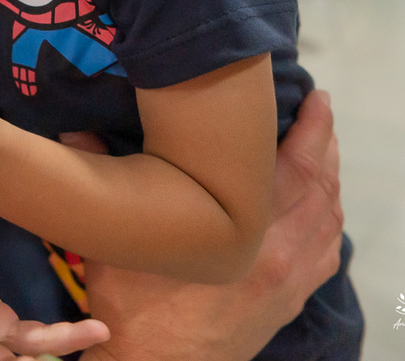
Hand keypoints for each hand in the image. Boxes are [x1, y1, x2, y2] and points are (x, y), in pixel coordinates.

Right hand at [70, 90, 342, 360]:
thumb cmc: (134, 310)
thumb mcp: (114, 244)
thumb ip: (103, 180)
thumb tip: (73, 131)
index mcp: (246, 232)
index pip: (297, 166)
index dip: (313, 128)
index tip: (316, 95)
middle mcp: (281, 253)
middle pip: (323, 187)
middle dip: (326, 145)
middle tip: (319, 111)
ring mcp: (291, 280)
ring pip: (330, 219)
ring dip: (331, 180)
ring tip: (323, 149)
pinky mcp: (289, 300)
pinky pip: (327, 252)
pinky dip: (331, 221)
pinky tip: (324, 208)